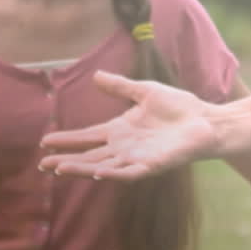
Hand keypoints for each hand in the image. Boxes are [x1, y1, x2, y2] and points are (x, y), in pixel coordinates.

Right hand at [38, 72, 217, 180]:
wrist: (207, 119)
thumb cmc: (179, 107)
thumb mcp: (145, 91)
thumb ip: (120, 86)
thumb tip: (96, 75)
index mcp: (120, 130)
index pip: (87, 136)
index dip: (67, 140)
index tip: (44, 142)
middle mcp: (124, 147)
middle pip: (90, 156)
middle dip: (66, 161)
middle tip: (43, 165)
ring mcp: (137, 158)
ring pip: (103, 167)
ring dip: (83, 169)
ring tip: (60, 169)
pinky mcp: (153, 165)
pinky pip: (129, 172)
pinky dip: (114, 173)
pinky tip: (98, 173)